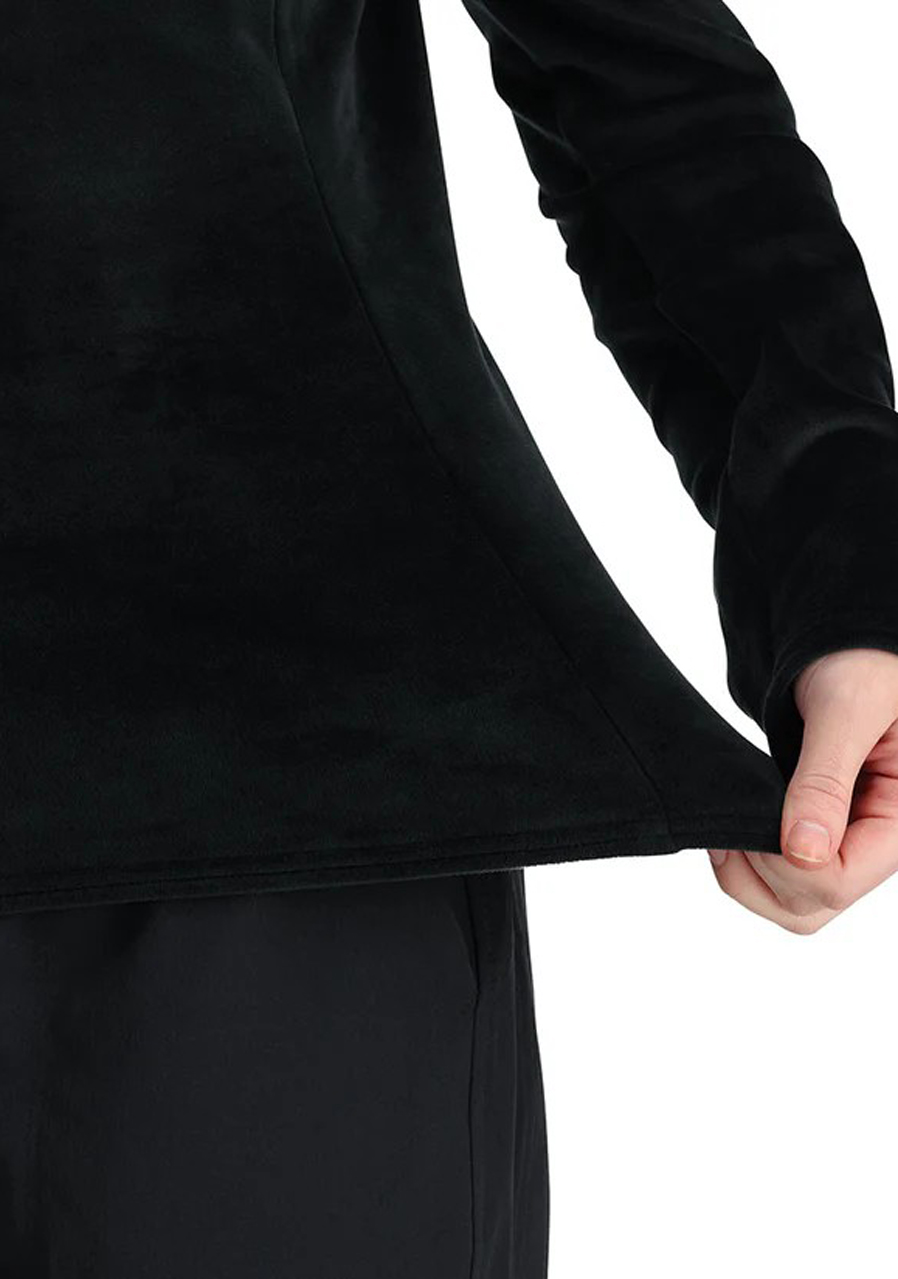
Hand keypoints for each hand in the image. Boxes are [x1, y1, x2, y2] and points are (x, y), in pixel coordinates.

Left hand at [707, 647, 897, 932]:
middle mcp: (877, 840)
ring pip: (792, 902)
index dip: (788, 864)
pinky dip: (748, 864)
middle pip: (813, 906)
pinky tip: (735, 825)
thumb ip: (824, 778)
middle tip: (732, 827)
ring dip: (748, 877)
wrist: (848, 641)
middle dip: (760, 878)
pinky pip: (780, 876)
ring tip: (729, 829)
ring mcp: (845, 839)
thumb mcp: (847, 708)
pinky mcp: (816, 830)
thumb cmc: (863, 660)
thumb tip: (803, 851)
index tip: (758, 814)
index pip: (840, 880)